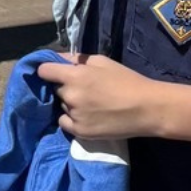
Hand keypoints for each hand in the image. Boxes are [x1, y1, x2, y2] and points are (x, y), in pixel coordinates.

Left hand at [36, 54, 162, 140]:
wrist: (147, 108)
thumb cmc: (127, 81)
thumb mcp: (102, 61)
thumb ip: (76, 59)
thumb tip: (58, 58)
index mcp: (75, 76)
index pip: (44, 70)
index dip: (49, 70)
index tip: (54, 72)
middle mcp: (70, 96)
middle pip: (56, 89)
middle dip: (66, 87)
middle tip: (85, 88)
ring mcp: (74, 115)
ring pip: (63, 105)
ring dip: (71, 103)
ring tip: (92, 104)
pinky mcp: (80, 131)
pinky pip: (65, 122)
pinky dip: (72, 119)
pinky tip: (88, 116)